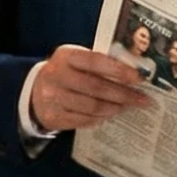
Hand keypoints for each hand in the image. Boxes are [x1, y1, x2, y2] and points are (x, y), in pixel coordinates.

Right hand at [28, 45, 155, 133]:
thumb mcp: (76, 61)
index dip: (119, 70)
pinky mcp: (53, 116)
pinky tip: (108, 115)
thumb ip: (99, 63)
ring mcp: (52, 98)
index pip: (95, 61)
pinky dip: (100, 118)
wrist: (34, 91)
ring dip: (114, 108)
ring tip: (126, 107)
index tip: (139, 78)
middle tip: (143, 100)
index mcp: (65, 56)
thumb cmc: (65, 73)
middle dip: (124, 94)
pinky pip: (84, 120)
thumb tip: (134, 74)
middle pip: (96, 87)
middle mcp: (56, 75)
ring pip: (92, 107)